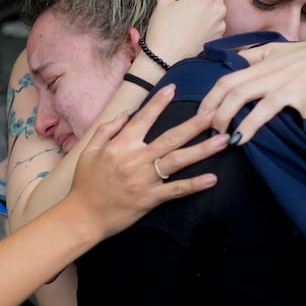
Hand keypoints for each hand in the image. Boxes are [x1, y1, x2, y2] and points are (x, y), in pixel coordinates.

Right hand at [64, 83, 225, 236]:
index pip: (143, 118)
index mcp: (120, 145)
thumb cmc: (85, 183)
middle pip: (170, 137)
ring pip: (178, 160)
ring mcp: (144, 179)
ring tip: (223, 141)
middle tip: (215, 113)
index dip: (158, 103)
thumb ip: (106, 130)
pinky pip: (175, 190)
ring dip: (202, 150)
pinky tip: (212, 179)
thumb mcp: (89, 152)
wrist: (82, 216)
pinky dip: (194, 185)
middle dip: (194, 124)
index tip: (173, 89)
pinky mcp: (149, 199)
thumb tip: (124, 115)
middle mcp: (135, 159)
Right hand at [141, 0, 224, 65]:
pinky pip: (217, 19)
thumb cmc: (162, 32)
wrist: (165, 61)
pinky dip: (209, 19)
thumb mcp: (161, 2)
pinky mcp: (220, 34)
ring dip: (207, 4)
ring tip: (190, 16)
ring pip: (217, 3)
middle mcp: (217, 6)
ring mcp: (220, 22)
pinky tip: (194, 27)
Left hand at [198, 32, 305, 139]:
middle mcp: (273, 76)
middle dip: (221, 116)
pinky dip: (301, 132)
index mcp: (262, 66)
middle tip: (214, 134)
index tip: (201, 117)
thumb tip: (229, 60)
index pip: (226, 81)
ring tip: (235, 141)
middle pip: (238, 94)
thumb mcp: (275, 50)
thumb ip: (251, 55)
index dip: (210, 100)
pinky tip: (293, 147)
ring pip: (264, 106)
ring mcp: (293, 87)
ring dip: (247, 125)